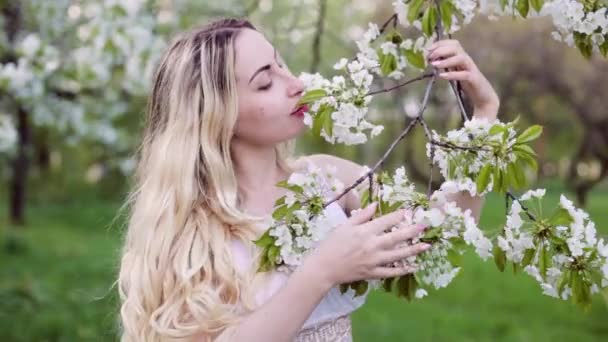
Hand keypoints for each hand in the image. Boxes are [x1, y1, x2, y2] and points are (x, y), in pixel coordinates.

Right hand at [307, 202, 430, 286]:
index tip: (408, 211)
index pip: (386, 221)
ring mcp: (374, 261)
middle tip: (424, 226)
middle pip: (396, 237)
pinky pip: (391, 272)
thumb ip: (361, 216)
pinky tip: (413, 266)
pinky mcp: (372, 273)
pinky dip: (402, 270)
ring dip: (413, 250)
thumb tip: (375, 204)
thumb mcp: (344, 226)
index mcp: (365, 231)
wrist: (324, 268)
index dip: (398, 216)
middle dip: (412, 231)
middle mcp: (372, 245)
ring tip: (426, 246)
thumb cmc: (332, 245)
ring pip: (398, 255)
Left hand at [426, 39, 499, 116]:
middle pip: (456, 47)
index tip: (428, 49)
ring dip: (446, 60)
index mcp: (462, 57)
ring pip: (461, 58)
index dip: (440, 43)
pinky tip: (442, 76)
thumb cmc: (467, 84)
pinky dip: (452, 74)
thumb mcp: (455, 72)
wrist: (482, 96)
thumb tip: (432, 61)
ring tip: (434, 65)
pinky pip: (464, 74)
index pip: (453, 43)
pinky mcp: (474, 79)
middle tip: (429, 57)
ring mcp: (471, 69)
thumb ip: (446, 65)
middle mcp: (467, 60)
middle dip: (441, 49)